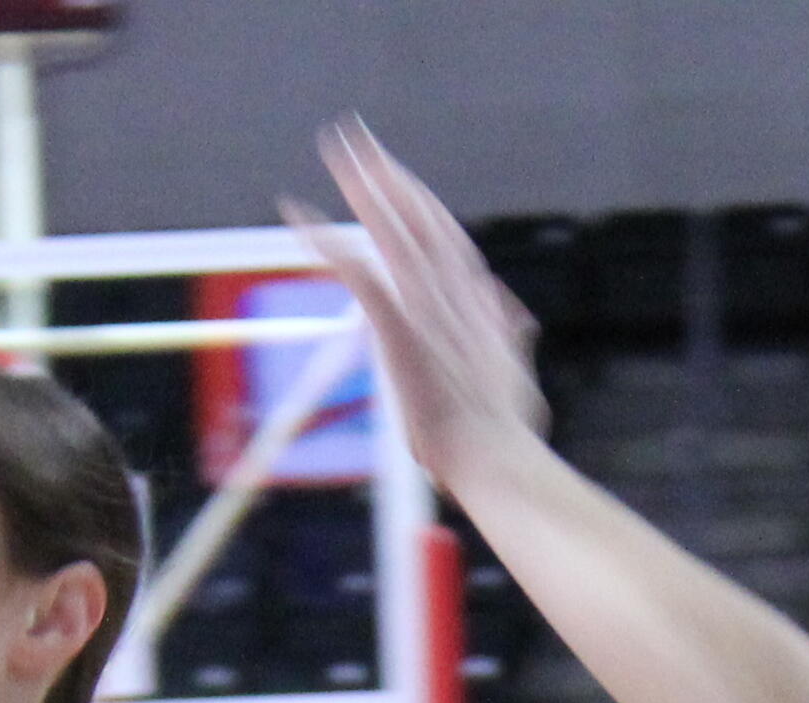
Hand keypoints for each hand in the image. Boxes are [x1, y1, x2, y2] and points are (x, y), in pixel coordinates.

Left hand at [290, 123, 550, 477]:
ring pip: (389, 227)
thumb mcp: (514, 376)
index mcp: (475, 299)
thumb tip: (512, 316)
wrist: (496, 458)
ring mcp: (425, 306)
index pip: (442, 234)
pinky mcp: (398, 326)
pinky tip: (295, 214)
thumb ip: (508, 340)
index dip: (416, 200)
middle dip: (385, 173)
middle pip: (415, 214)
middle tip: (357, 139)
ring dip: (361, 184)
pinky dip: (322, 239)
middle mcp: (451, 290)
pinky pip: (353, 269)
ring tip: (338, 150)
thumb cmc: (503, 433)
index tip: (395, 175)